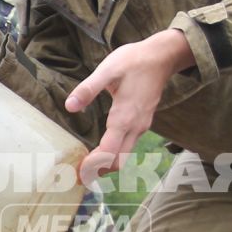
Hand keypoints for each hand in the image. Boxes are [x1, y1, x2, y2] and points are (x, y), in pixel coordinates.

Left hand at [65, 28, 194, 183]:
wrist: (162, 57)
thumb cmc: (134, 61)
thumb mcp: (107, 70)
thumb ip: (88, 89)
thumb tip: (70, 106)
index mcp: (125, 118)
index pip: (108, 153)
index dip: (93, 165)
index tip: (78, 171)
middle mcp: (135, 127)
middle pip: (118, 161)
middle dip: (98, 171)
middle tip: (79, 175)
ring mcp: (141, 126)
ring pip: (124, 155)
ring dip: (106, 164)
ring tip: (86, 165)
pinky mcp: (143, 122)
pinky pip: (128, 146)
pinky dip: (114, 154)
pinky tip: (101, 150)